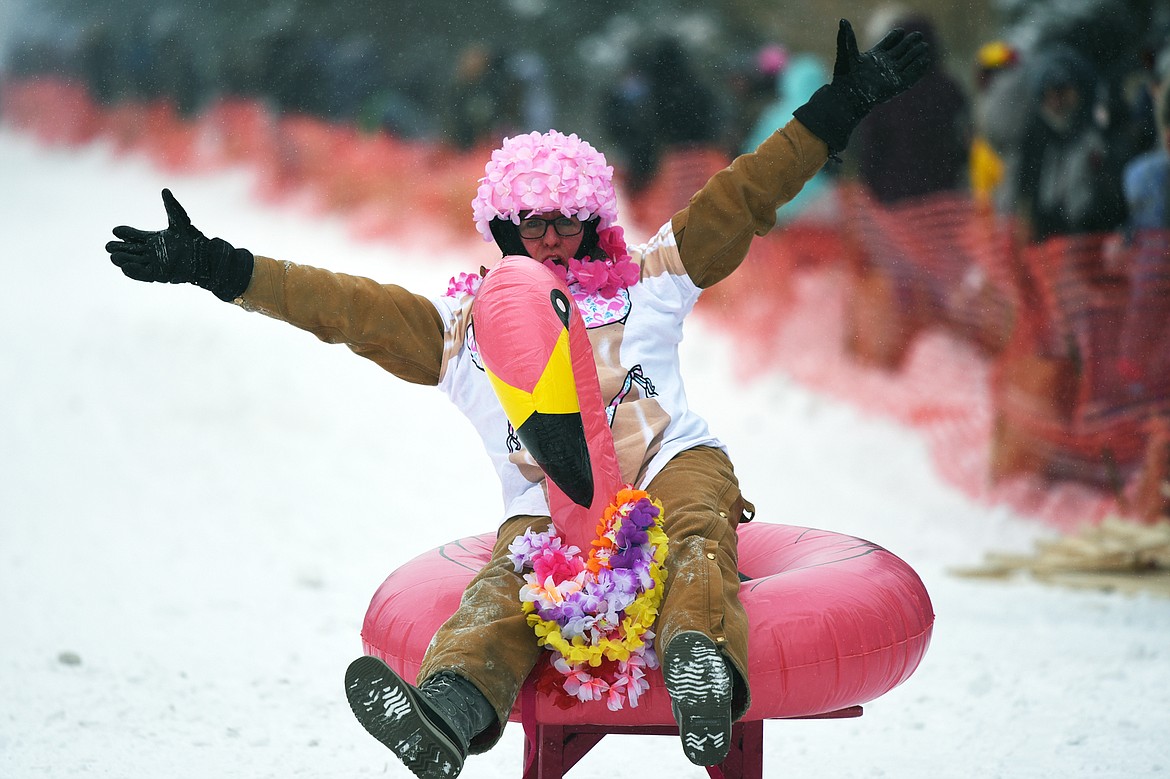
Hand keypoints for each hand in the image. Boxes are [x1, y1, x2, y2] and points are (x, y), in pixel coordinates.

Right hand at [105, 189, 252, 300]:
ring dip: (124, 260)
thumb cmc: (194, 238)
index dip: (125, 233)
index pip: (135, 236)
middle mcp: (152, 252)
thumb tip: (165, 190)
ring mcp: (155, 264)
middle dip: (119, 248)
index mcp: (153, 239)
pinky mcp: (160, 275)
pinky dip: (134, 272)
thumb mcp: (180, 221)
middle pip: (131, 250)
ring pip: (134, 262)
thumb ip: (171, 207)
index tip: (115, 230)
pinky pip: (144, 274)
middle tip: (108, 246)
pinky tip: (124, 267)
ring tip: (113, 256)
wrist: (206, 256)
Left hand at [831, 19, 929, 110]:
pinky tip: (926, 60)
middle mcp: (885, 65)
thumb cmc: (845, 77)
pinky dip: (918, 69)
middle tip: (918, 34)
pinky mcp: (897, 86)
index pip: (888, 43)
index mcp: (875, 56)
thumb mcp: (846, 53)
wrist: (848, 96)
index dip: (895, 36)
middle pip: (901, 51)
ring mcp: (891, 75)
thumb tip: (843, 20)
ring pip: (908, 62)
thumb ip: (847, 37)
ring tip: (924, 46)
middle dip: (910, 43)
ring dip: (916, 54)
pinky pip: (911, 76)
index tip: (900, 31)